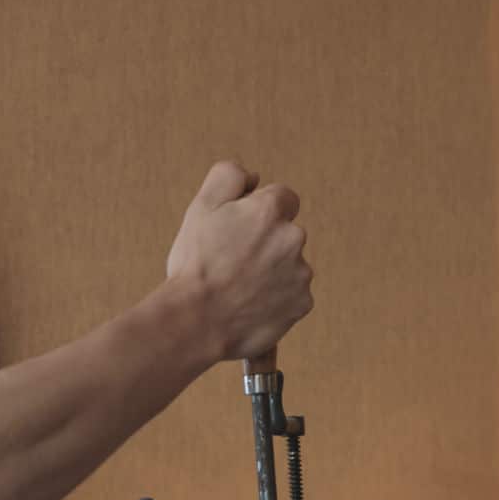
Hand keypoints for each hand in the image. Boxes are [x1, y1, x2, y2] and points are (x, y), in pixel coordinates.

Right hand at [166, 160, 313, 361]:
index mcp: (270, 210)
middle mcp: (293, 237)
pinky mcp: (302, 304)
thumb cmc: (196, 265)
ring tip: (240, 288)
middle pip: (286, 234)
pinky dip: (277, 300)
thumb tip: (254, 177)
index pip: (282, 198)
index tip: (241, 232)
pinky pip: (293, 296)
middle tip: (234, 264)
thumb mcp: (201, 207)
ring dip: (272, 273)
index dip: (259, 214)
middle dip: (266, 244)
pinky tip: (251, 306)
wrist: (196, 323)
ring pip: (290, 266)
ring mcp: (301, 273)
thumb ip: (228, 176)